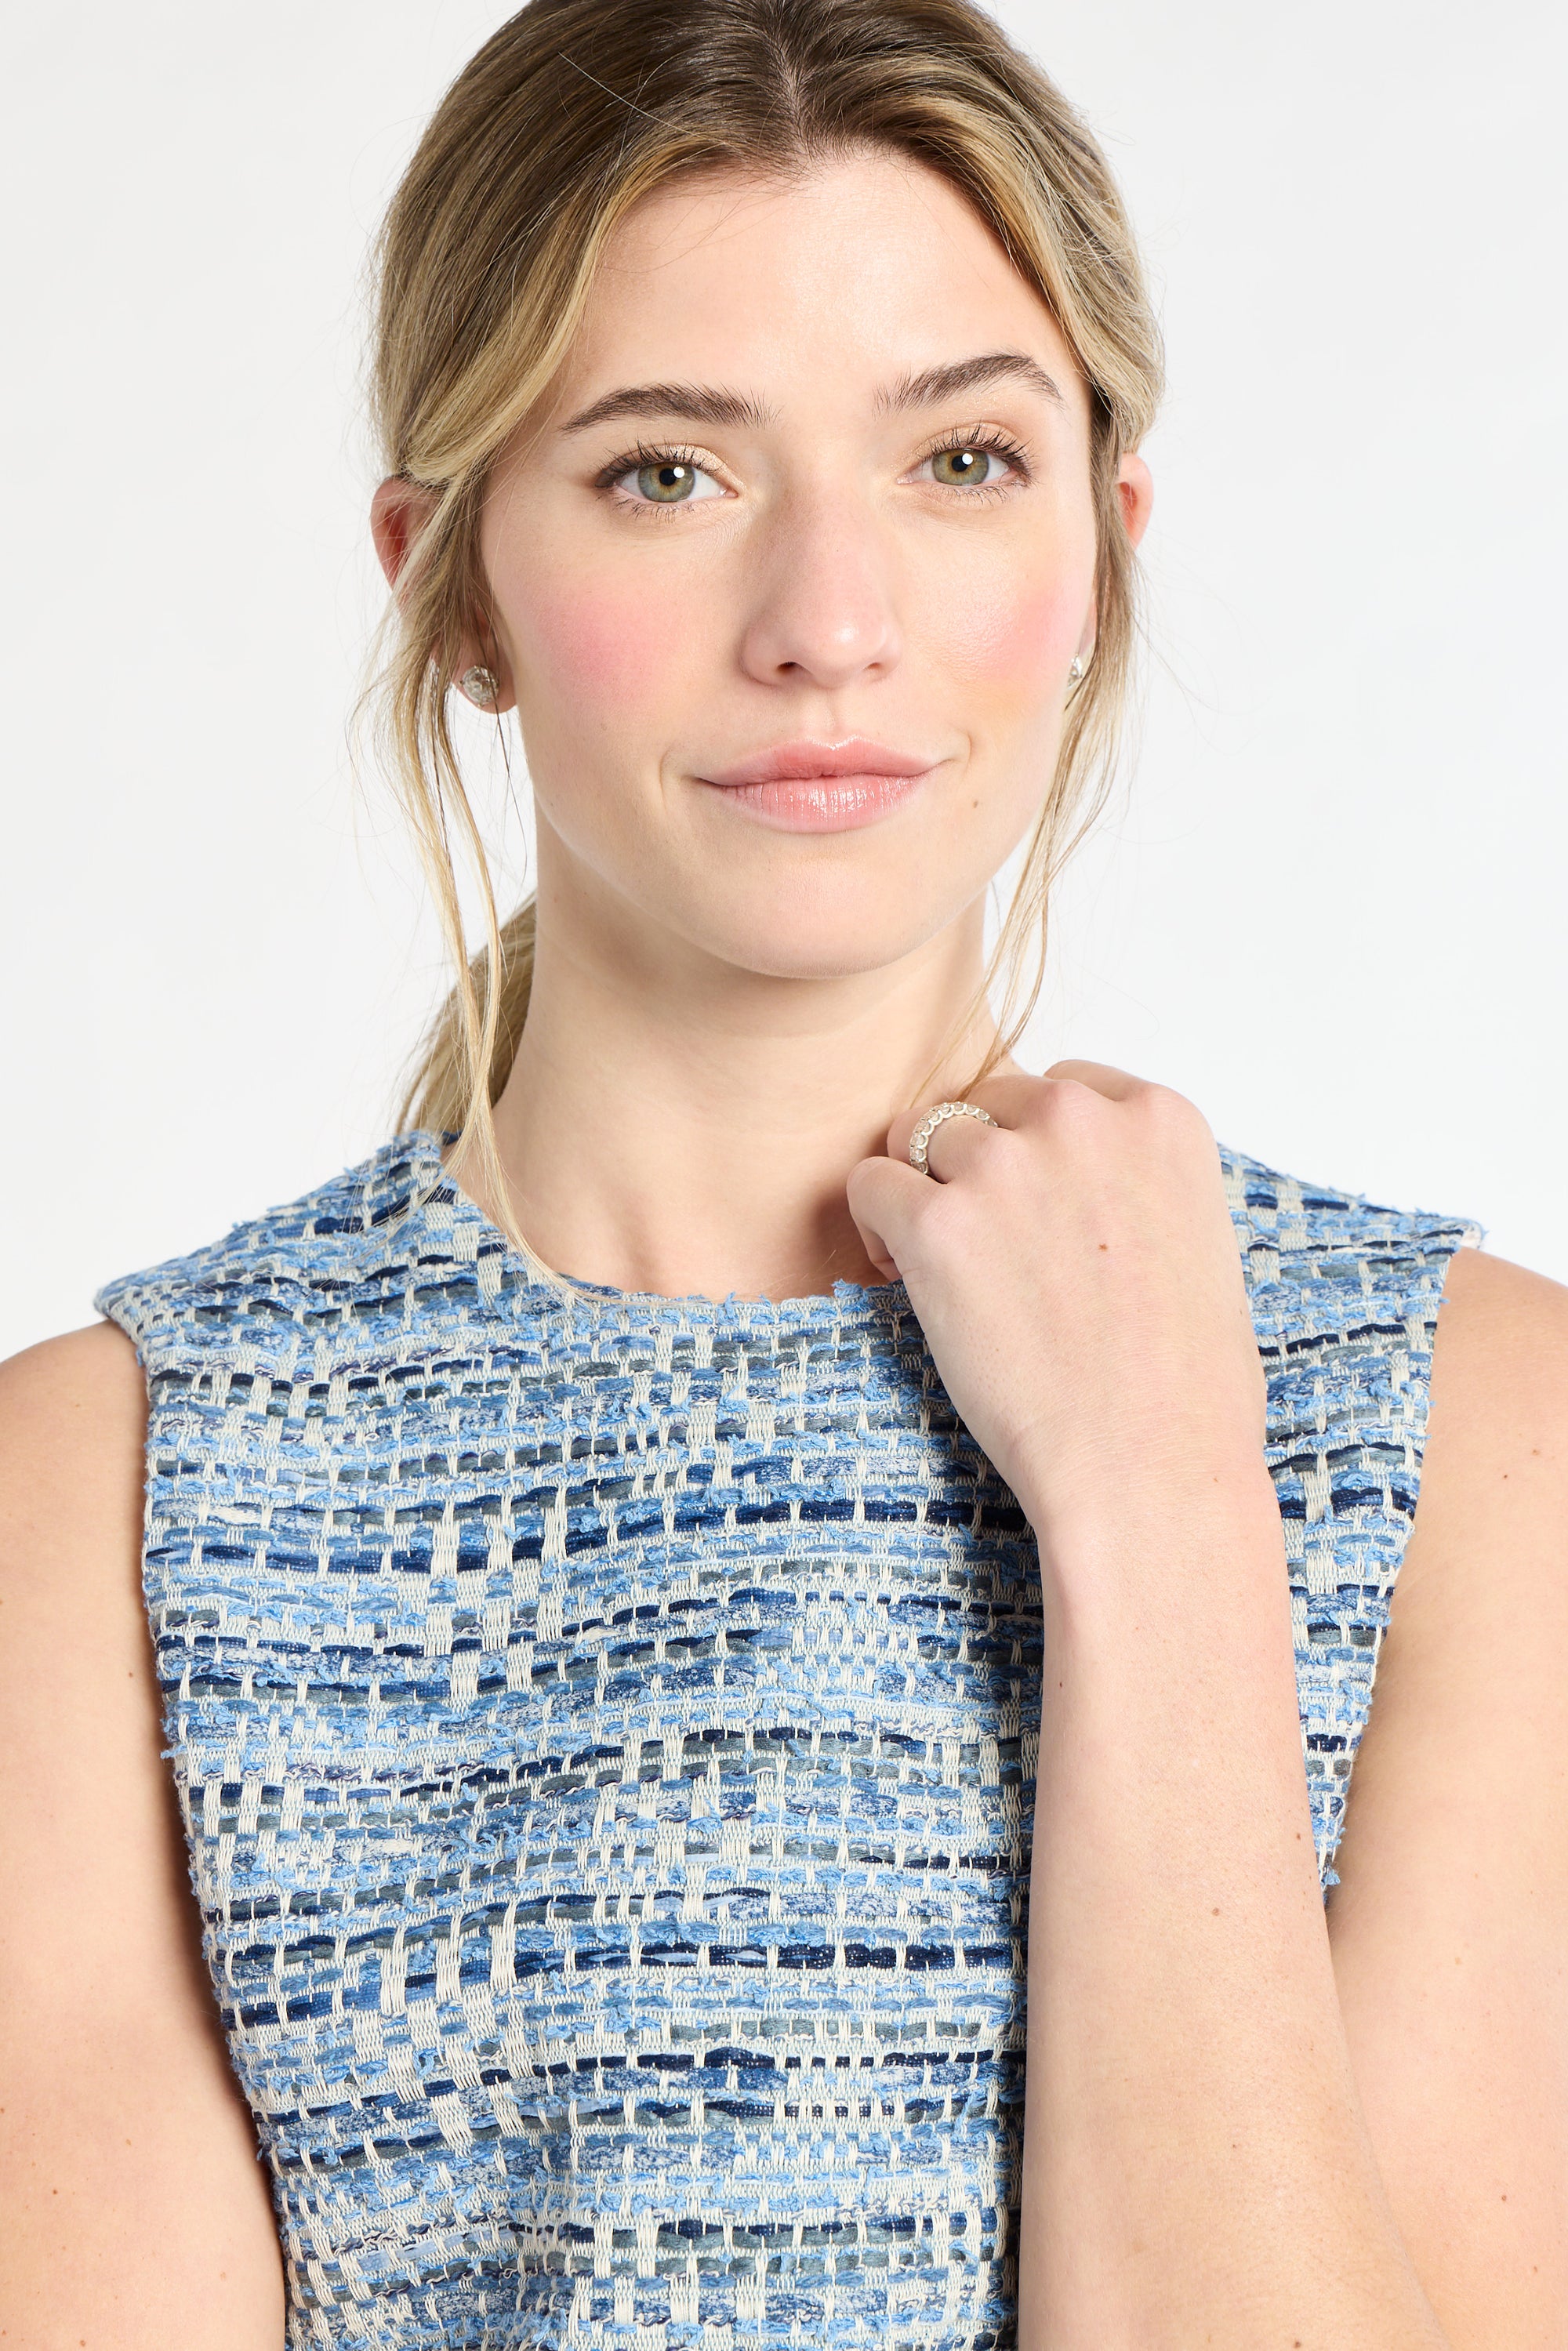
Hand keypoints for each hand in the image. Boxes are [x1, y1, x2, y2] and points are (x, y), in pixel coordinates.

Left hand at [844, 1063, 1269, 1550]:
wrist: (1150, 1467)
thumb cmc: (1185, 1387)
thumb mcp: (1196, 1244)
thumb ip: (1134, 1184)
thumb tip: (1077, 1186)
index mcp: (1159, 1117)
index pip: (1063, 1087)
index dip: (1036, 1149)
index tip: (1039, 1210)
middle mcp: (1080, 1121)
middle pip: (987, 1103)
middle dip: (977, 1165)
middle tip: (987, 1246)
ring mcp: (1004, 1166)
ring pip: (919, 1135)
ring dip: (922, 1192)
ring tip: (944, 1265)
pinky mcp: (936, 1222)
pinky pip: (868, 1183)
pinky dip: (875, 1227)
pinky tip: (906, 1275)